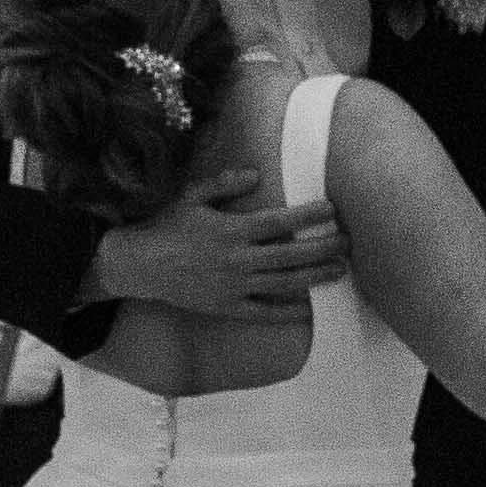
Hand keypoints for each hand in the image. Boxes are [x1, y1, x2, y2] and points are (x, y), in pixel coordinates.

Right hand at [88, 167, 349, 319]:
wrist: (136, 265)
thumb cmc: (165, 226)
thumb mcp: (191, 196)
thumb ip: (224, 185)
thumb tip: (256, 174)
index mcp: (231, 230)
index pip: (279, 222)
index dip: (308, 216)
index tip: (332, 209)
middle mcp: (237, 260)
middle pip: (290, 255)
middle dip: (323, 248)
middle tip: (349, 242)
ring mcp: (233, 287)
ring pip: (283, 284)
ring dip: (314, 277)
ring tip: (340, 271)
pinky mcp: (226, 307)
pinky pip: (263, 312)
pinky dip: (288, 311)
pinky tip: (310, 308)